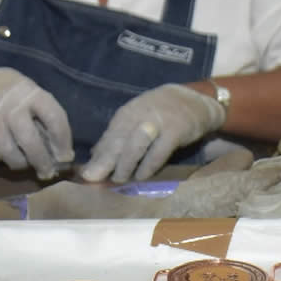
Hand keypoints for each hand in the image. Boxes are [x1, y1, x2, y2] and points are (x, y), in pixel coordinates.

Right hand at [0, 68, 72, 178]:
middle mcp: (10, 105)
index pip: (54, 118)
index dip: (63, 141)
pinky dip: (3, 158)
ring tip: (26, 163)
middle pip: (30, 141)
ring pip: (9, 153)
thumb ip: (45, 119)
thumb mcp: (32, 96)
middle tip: (47, 172)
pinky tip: (8, 153)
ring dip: (21, 163)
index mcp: (31, 93)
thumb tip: (59, 154)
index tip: (65, 156)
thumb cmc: (13, 94)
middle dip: (41, 161)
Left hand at [81, 84, 224, 183]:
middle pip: (118, 141)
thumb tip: (95, 154)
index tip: (85, 174)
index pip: (109, 136)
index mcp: (128, 113)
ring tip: (118, 179)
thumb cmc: (161, 113)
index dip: (97, 156)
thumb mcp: (137, 118)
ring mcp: (157, 123)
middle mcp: (140, 116)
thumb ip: (119, 135)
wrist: (195, 101)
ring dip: (125, 165)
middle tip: (92, 178)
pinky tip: (142, 176)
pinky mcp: (175, 131)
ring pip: (135, 146)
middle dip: (104, 161)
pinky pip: (158, 153)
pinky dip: (148, 166)